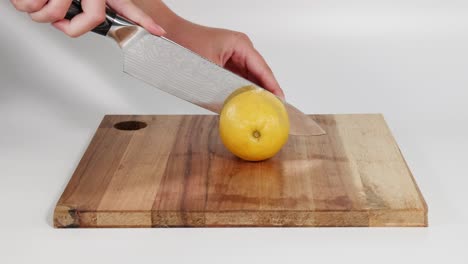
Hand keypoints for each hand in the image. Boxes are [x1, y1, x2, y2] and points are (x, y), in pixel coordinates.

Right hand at [10, 0, 164, 36]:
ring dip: (39, 12)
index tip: (160, 31)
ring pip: (56, 14)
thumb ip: (81, 10)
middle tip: (57, 21)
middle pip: (91, 19)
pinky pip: (35, 6)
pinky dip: (24, 5)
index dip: (144, 20)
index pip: (126, 7)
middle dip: (69, 27)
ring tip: (36, 0)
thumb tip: (71, 26)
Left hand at [165, 22, 284, 97]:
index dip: (273, 86)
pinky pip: (241, 76)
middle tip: (275, 109)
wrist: (171, 34)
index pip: (262, 68)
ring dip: (256, 90)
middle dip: (267, 90)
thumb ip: (226, 87)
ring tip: (265, 108)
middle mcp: (241, 48)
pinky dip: (245, 88)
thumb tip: (239, 105)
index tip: (280, 100)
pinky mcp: (227, 61)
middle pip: (260, 73)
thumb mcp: (209, 69)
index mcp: (240, 44)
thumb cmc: (186, 45)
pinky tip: (248, 101)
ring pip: (251, 76)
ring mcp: (235, 54)